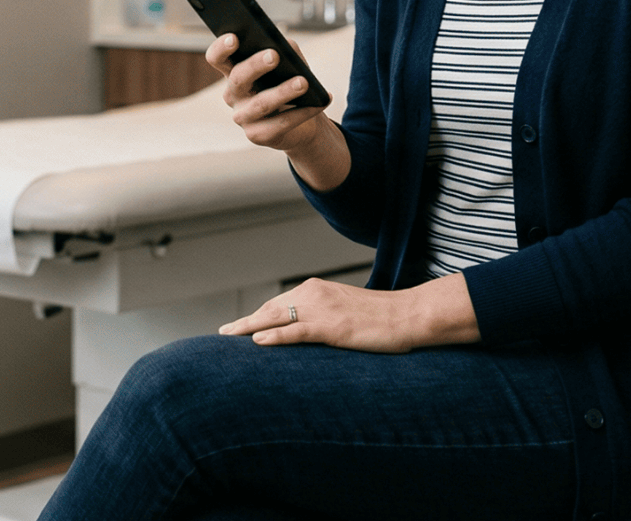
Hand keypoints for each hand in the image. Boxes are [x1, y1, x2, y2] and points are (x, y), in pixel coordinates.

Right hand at [206, 34, 330, 153]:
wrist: (302, 122)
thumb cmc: (289, 84)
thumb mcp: (290, 64)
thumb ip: (287, 51)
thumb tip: (286, 47)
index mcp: (234, 72)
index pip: (217, 58)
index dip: (221, 49)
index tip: (233, 38)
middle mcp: (233, 95)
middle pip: (238, 78)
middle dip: (255, 65)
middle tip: (274, 55)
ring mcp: (243, 117)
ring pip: (261, 103)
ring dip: (283, 91)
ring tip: (303, 82)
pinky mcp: (257, 136)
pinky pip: (280, 123)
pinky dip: (302, 113)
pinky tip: (318, 103)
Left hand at [217, 274, 481, 351]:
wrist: (408, 315)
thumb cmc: (381, 317)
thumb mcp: (346, 311)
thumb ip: (324, 315)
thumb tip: (307, 329)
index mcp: (317, 288)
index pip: (278, 302)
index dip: (256, 315)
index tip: (238, 325)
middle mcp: (314, 293)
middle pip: (270, 308)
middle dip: (245, 321)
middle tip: (222, 333)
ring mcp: (321, 310)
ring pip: (276, 317)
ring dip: (249, 328)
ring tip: (228, 337)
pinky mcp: (331, 327)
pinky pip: (296, 331)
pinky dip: (274, 336)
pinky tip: (257, 342)